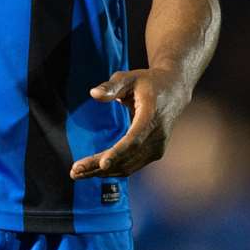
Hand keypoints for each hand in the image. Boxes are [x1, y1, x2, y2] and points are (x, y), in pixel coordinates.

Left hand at [70, 67, 191, 179]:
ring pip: (128, 166)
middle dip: (99, 167)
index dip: (118, 152)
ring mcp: (158, 147)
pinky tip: (93, 170)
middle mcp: (157, 136)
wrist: (174, 91)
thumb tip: (94, 94)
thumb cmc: (147, 82)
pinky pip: (132, 165)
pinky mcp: (155, 153)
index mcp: (151, 116)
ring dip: (103, 173)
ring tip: (77, 173)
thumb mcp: (129, 77)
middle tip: (75, 171)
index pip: (134, 139)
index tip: (102, 164)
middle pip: (127, 158)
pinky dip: (113, 170)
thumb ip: (111, 86)